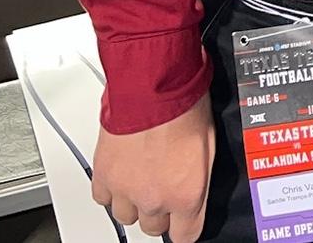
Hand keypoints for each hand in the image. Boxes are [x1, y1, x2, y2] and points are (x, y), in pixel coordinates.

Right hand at [92, 92, 214, 242]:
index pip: (185, 236)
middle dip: (160, 209)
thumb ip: (199, 178)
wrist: (154, 84)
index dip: (184, 225)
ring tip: (142, 175)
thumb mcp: (209, 144)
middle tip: (164, 184)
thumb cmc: (185, 104)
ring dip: (134, 200)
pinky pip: (104, 198)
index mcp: (186, 194)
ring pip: (127, 215)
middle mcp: (154, 199)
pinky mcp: (104, 176)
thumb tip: (196, 191)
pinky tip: (123, 171)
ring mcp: (126, 190)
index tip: (183, 219)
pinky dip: (112, 188)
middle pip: (154, 227)